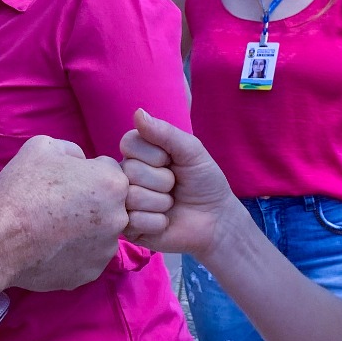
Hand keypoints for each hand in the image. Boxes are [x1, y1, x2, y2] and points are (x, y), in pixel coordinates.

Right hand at [0, 135, 128, 293]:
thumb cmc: (21, 188)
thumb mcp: (43, 147)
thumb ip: (73, 150)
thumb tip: (81, 161)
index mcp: (112, 183)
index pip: (110, 171)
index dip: (86, 173)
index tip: (65, 182)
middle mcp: (118, 217)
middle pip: (111, 204)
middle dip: (91, 203)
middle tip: (59, 205)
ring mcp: (106, 249)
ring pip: (101, 232)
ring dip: (85, 229)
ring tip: (53, 228)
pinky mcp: (92, 272)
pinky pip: (89, 256)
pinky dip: (76, 252)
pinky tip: (52, 246)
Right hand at [120, 109, 238, 256]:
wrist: (216, 220)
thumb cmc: (204, 182)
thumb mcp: (191, 151)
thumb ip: (166, 132)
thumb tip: (138, 112)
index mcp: (137, 155)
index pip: (129, 143)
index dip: (155, 155)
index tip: (171, 162)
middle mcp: (126, 177)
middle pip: (130, 170)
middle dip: (162, 180)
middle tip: (174, 187)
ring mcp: (125, 203)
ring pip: (132, 196)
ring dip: (161, 202)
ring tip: (170, 204)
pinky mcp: (128, 228)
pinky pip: (134, 221)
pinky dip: (157, 222)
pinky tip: (165, 222)